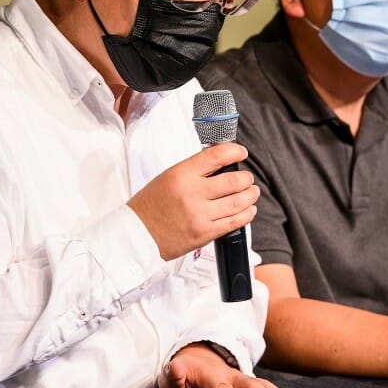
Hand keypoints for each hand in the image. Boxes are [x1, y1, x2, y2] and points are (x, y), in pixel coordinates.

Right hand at [129, 143, 259, 259]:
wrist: (136, 235)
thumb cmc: (150, 206)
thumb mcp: (168, 177)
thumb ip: (195, 170)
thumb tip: (222, 161)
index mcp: (181, 174)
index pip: (217, 156)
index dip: (235, 152)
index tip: (241, 153)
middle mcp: (192, 193)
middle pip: (235, 181)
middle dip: (246, 178)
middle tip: (247, 178)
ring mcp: (200, 214)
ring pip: (239, 202)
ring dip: (250, 195)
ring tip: (251, 192)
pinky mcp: (205, 233)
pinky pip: (235, 222)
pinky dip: (246, 214)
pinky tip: (248, 210)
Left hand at [158, 342, 294, 387]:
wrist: (196, 358)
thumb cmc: (185, 371)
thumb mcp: (172, 376)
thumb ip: (173, 374)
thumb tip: (175, 367)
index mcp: (212, 376)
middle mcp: (231, 376)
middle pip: (250, 385)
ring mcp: (242, 380)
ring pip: (262, 385)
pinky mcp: (248, 385)